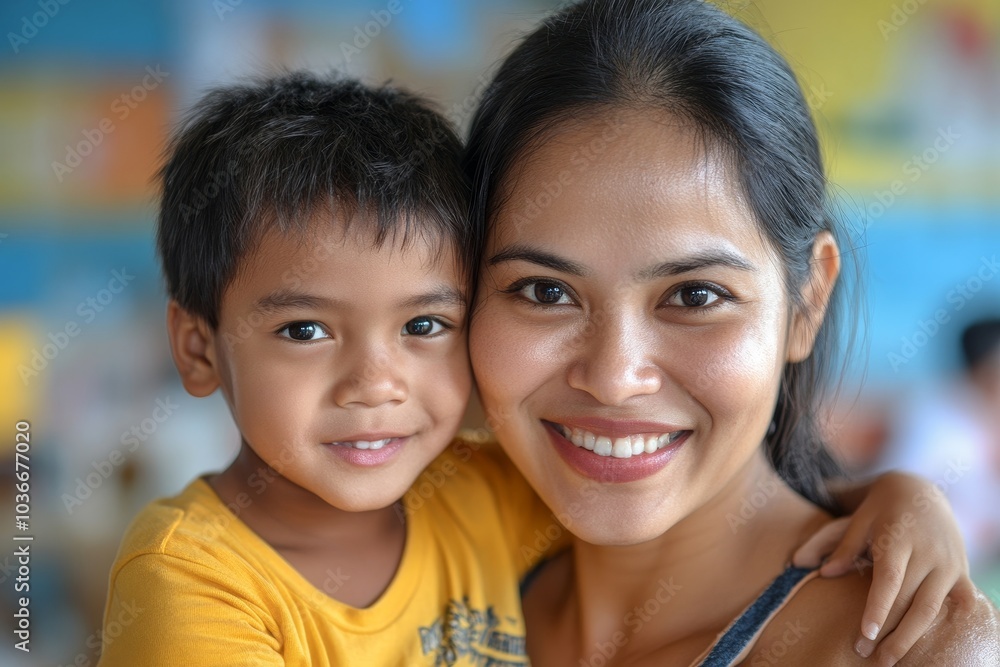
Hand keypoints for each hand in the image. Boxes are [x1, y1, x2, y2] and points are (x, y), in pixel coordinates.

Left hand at [793, 472, 968, 664]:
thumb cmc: (880, 507)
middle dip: (888, 631)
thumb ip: (841, 546)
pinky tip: (936, 644)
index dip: (878, 608)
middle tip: (865, 654)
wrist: (920, 488)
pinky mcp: (961, 570)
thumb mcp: (859, 519)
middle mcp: (927, 553)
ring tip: (889, 658)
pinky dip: (952, 622)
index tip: (865, 634)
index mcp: (898, 539)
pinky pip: (960, 601)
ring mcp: (948, 562)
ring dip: (911, 637)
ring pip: (932, 608)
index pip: (888, 579)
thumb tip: (820, 571)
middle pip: (908, 600)